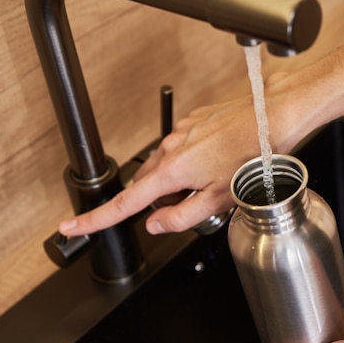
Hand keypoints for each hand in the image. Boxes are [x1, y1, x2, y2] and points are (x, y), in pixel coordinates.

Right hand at [59, 95, 265, 235]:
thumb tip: (155, 225)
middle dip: (164, 200)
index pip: (125, 203)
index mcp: (173, 171)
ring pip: (166, 166)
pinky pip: (181, 147)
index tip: (72, 225)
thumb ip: (181, 217)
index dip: (96, 218)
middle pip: (149, 186)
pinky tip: (218, 159)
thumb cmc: (253, 156)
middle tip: (197, 200)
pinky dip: (192, 160)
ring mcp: (181, 132)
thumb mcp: (219, 199)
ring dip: (180, 180)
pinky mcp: (193, 121)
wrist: (271, 117)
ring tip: (215, 177)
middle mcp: (171, 147)